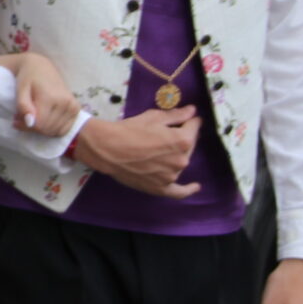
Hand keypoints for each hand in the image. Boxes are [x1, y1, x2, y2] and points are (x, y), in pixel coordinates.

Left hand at [0, 51, 79, 135]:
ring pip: (56, 131)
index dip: (26, 126)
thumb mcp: (21, 89)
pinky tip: (45, 120)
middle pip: (47, 129)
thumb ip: (23, 105)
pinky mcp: (76, 109)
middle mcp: (65, 102)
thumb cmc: (28, 78)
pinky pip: (65, 129)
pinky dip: (54, 130)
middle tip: (23, 118)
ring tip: (34, 118)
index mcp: (51, 97)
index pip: (39, 125)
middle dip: (33, 128)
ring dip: (42, 130)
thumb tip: (30, 122)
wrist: (42, 67)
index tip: (16, 120)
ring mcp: (73, 106)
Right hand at [72, 108, 200, 197]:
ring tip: (160, 151)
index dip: (189, 121)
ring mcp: (172, 176)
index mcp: (183, 141)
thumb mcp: (153, 117)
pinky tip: (195, 187)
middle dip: (182, 138)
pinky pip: (178, 192)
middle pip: (189, 146)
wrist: (107, 149)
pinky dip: (188, 189)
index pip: (194, 128)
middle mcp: (181, 160)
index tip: (186, 118)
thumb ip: (176, 115)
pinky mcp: (161, 188)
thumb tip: (193, 111)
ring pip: (180, 163)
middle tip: (165, 133)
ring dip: (176, 156)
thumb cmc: (130, 129)